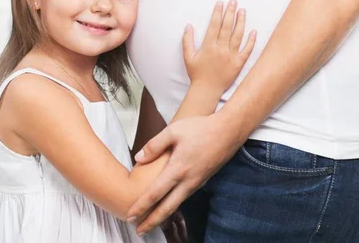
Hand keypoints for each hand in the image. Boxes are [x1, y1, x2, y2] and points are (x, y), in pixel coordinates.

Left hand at [128, 113, 242, 235]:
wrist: (229, 131)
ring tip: (150, 221)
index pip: (155, 194)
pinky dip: (173, 205)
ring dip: (163, 215)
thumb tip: (138, 158)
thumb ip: (154, 145)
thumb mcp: (173, 131)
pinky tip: (167, 205)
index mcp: (178, 169)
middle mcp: (188, 181)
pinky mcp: (202, 180)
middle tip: (138, 231)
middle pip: (167, 208)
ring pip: (177, 204)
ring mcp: (197, 182)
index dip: (141, 207)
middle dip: (152, 221)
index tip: (129, 216)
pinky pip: (185, 197)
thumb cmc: (201, 128)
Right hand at [183, 0, 255, 94]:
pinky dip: (251, 41)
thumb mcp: (188, 57)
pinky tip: (253, 31)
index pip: (214, 25)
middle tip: (233, 1)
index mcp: (208, 46)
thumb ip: (187, 41)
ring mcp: (231, 56)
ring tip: (242, 11)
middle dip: (230, 13)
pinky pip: (246, 50)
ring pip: (238, 36)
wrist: (206, 90)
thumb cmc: (196, 73)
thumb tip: (188, 26)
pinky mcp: (238, 63)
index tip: (220, 3)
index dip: (217, 13)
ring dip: (241, 22)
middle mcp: (220, 49)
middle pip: (227, 27)